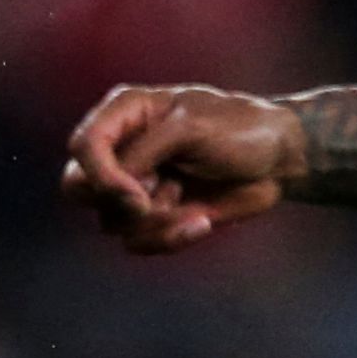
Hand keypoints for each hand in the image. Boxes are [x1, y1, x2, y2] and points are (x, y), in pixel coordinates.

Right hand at [60, 82, 301, 253]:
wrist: (278, 160)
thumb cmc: (239, 130)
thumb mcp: (192, 128)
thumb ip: (146, 152)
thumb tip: (116, 189)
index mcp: (124, 114)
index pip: (83, 147)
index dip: (100, 176)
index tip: (137, 194)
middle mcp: (121, 151)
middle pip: (77, 188)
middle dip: (117, 202)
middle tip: (154, 201)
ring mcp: (135, 187)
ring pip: (110, 222)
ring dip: (154, 221)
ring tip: (190, 201)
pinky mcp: (155, 217)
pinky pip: (137, 243)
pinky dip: (168, 239)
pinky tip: (201, 222)